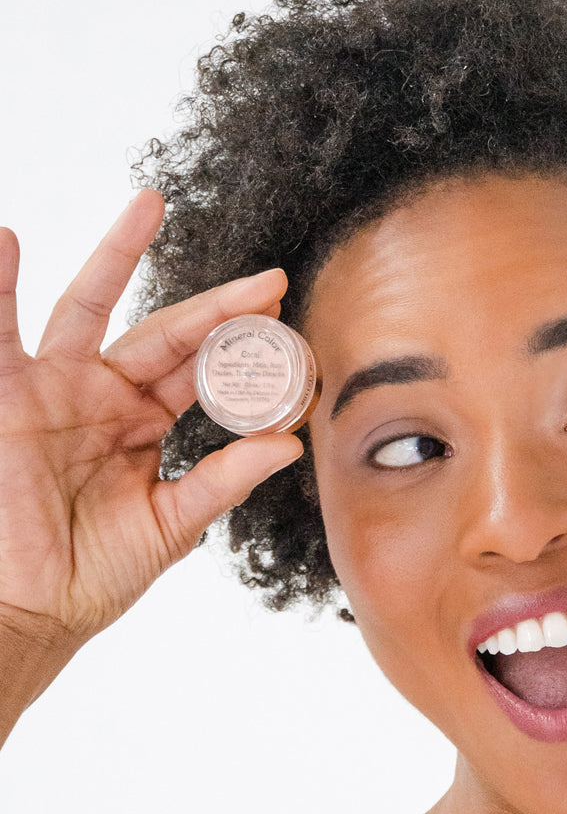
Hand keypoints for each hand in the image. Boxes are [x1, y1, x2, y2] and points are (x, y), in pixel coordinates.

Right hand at [0, 190, 302, 687]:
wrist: (25, 609)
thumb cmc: (93, 574)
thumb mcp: (171, 523)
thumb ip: (225, 478)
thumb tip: (291, 443)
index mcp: (144, 422)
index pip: (203, 370)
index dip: (242, 345)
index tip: (287, 318)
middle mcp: (103, 394)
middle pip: (165, 330)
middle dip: (216, 305)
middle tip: (268, 278)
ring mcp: (54, 386)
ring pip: (87, 305)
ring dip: (116, 256)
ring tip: (151, 204)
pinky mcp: (5, 392)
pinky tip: (7, 239)